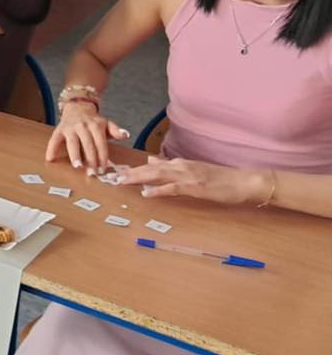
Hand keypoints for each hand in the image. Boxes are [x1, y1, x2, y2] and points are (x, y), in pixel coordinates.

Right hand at [45, 102, 129, 173]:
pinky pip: (54, 139)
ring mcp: (70, 127)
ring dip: (75, 155)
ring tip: (77, 166)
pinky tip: (50, 158)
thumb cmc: (93, 120)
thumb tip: (126, 135)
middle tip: (92, 172)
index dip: (102, 156)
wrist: (78, 107)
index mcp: (96, 125)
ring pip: (73, 142)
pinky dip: (51, 148)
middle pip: (88, 144)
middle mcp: (83, 126)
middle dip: (91, 159)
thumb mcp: (106, 123)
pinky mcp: (59, 129)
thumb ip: (116, 131)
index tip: (103, 168)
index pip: (100, 143)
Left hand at [120, 156, 270, 205]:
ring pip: (157, 175)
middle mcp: (181, 166)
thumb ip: (172, 166)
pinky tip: (146, 193)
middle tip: (111, 177)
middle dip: (130, 173)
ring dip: (138, 178)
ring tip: (121, 182)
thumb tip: (152, 161)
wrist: (244, 181)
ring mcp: (188, 176)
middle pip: (150, 169)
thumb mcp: (194, 169)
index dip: (133, 168)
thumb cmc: (221, 178)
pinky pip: (173, 188)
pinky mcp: (195, 187)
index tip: (116, 171)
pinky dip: (158, 190)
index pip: (152, 165)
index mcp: (180, 163)